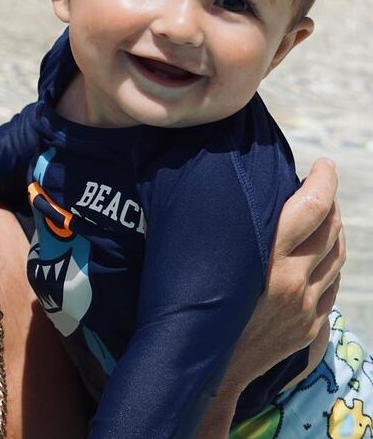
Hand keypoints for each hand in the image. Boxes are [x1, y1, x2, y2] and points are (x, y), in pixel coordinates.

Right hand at [225, 157, 344, 391]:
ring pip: (337, 256)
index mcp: (266, 257)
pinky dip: (331, 261)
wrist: (210, 369)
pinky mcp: (311, 326)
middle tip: (321, 182)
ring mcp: (306, 305)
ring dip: (335, 229)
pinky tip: (320, 253)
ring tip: (324, 213)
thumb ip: (224, 228)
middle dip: (330, 200)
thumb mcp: (207, 260)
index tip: (323, 164)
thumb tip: (221, 190)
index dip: (324, 181)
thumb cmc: (195, 304)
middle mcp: (293, 279)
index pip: (311, 207)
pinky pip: (332, 285)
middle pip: (330, 228)